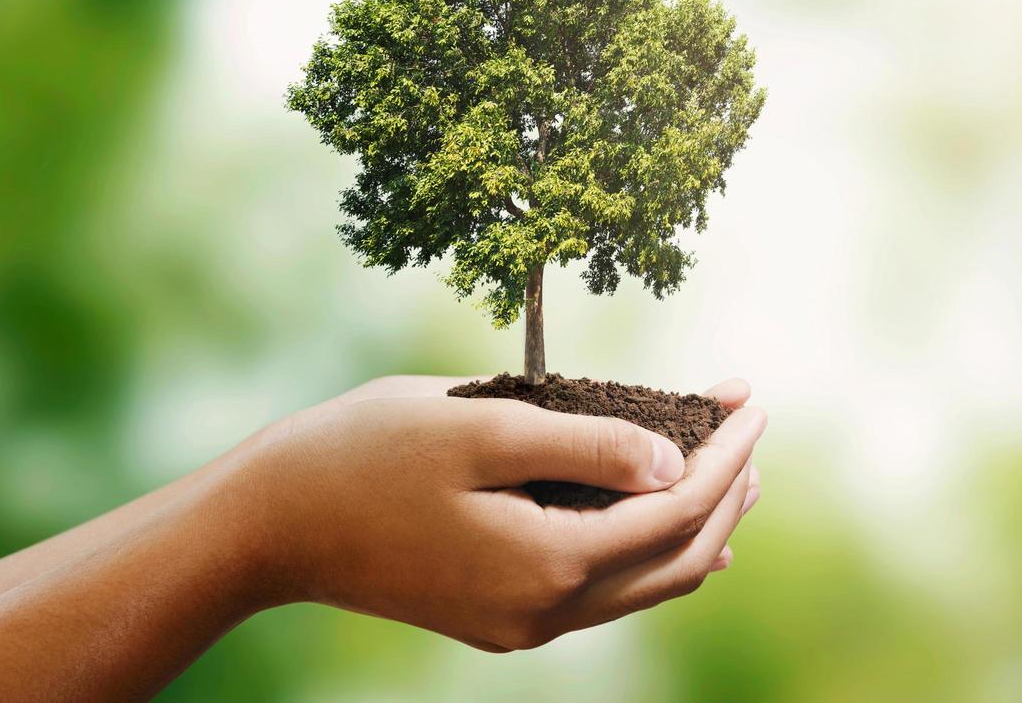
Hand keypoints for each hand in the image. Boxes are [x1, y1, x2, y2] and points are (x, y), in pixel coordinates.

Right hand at [208, 375, 765, 651]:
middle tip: (751, 425)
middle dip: (727, 490)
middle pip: (676, 558)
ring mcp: (520, 624)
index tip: (752, 398)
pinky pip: (602, 594)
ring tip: (732, 471)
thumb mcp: (481, 427)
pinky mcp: (497, 617)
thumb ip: (584, 443)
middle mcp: (544, 611)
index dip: (726, 454)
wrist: (269, 525)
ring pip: (644, 584)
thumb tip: (674, 464)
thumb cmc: (364, 455)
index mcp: (547, 564)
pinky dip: (648, 554)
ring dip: (697, 525)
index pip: (677, 510)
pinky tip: (669, 527)